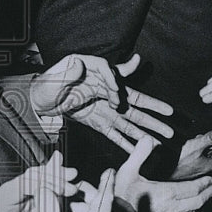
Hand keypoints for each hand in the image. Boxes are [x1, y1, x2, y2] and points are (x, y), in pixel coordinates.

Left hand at [0, 151, 77, 211]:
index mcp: (1, 204)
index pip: (25, 183)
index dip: (45, 181)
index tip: (64, 188)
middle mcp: (14, 202)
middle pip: (35, 179)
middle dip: (54, 175)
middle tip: (73, 176)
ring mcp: (27, 209)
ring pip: (46, 187)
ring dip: (61, 183)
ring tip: (76, 182)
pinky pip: (52, 202)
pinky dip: (64, 197)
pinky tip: (76, 197)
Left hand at [30, 53, 174, 151]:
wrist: (39, 101)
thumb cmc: (50, 84)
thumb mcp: (58, 74)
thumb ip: (71, 70)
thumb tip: (78, 62)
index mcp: (100, 77)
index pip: (117, 79)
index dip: (120, 88)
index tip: (116, 96)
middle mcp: (108, 94)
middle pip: (134, 103)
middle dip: (153, 112)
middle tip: (171, 118)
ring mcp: (105, 111)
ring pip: (130, 122)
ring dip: (147, 131)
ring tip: (164, 139)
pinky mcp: (99, 124)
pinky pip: (115, 135)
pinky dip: (127, 143)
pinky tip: (140, 150)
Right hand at [116, 136, 211, 211]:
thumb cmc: (118, 198)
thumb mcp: (127, 172)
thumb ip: (139, 154)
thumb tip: (148, 139)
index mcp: (167, 194)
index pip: (193, 189)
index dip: (204, 184)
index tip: (211, 179)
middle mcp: (171, 209)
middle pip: (197, 202)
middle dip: (208, 194)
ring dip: (200, 204)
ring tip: (204, 198)